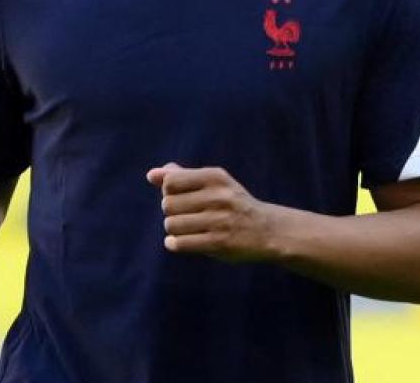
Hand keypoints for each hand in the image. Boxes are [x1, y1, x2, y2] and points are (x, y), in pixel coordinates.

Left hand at [145, 163, 278, 262]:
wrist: (268, 230)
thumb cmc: (232, 203)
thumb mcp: (212, 183)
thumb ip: (181, 176)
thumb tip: (151, 175)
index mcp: (215, 177)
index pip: (170, 181)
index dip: (168, 191)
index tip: (181, 197)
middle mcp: (218, 196)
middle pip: (167, 204)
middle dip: (171, 212)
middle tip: (186, 215)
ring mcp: (220, 220)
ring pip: (171, 224)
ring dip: (174, 229)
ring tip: (187, 229)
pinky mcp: (220, 243)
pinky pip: (180, 243)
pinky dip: (174, 243)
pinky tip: (178, 242)